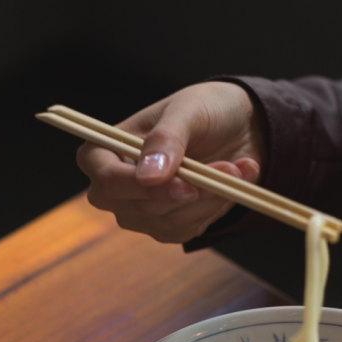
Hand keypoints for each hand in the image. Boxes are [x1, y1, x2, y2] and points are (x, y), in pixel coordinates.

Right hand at [76, 81, 264, 243]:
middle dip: (190, 191)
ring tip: (237, 168)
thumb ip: (166, 139)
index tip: (186, 184)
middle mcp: (113, 187)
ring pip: (169, 223)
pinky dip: (214, 208)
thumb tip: (148, 176)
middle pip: (140, 208)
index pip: (108, 181)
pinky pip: (185, 231)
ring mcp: (137, 211)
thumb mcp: (188, 111)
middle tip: (229, 169)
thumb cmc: (203, 109)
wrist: (235, 128)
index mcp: (103, 152)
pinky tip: (229, 184)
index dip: (144, 188)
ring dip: (210, 197)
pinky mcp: (164, 227)